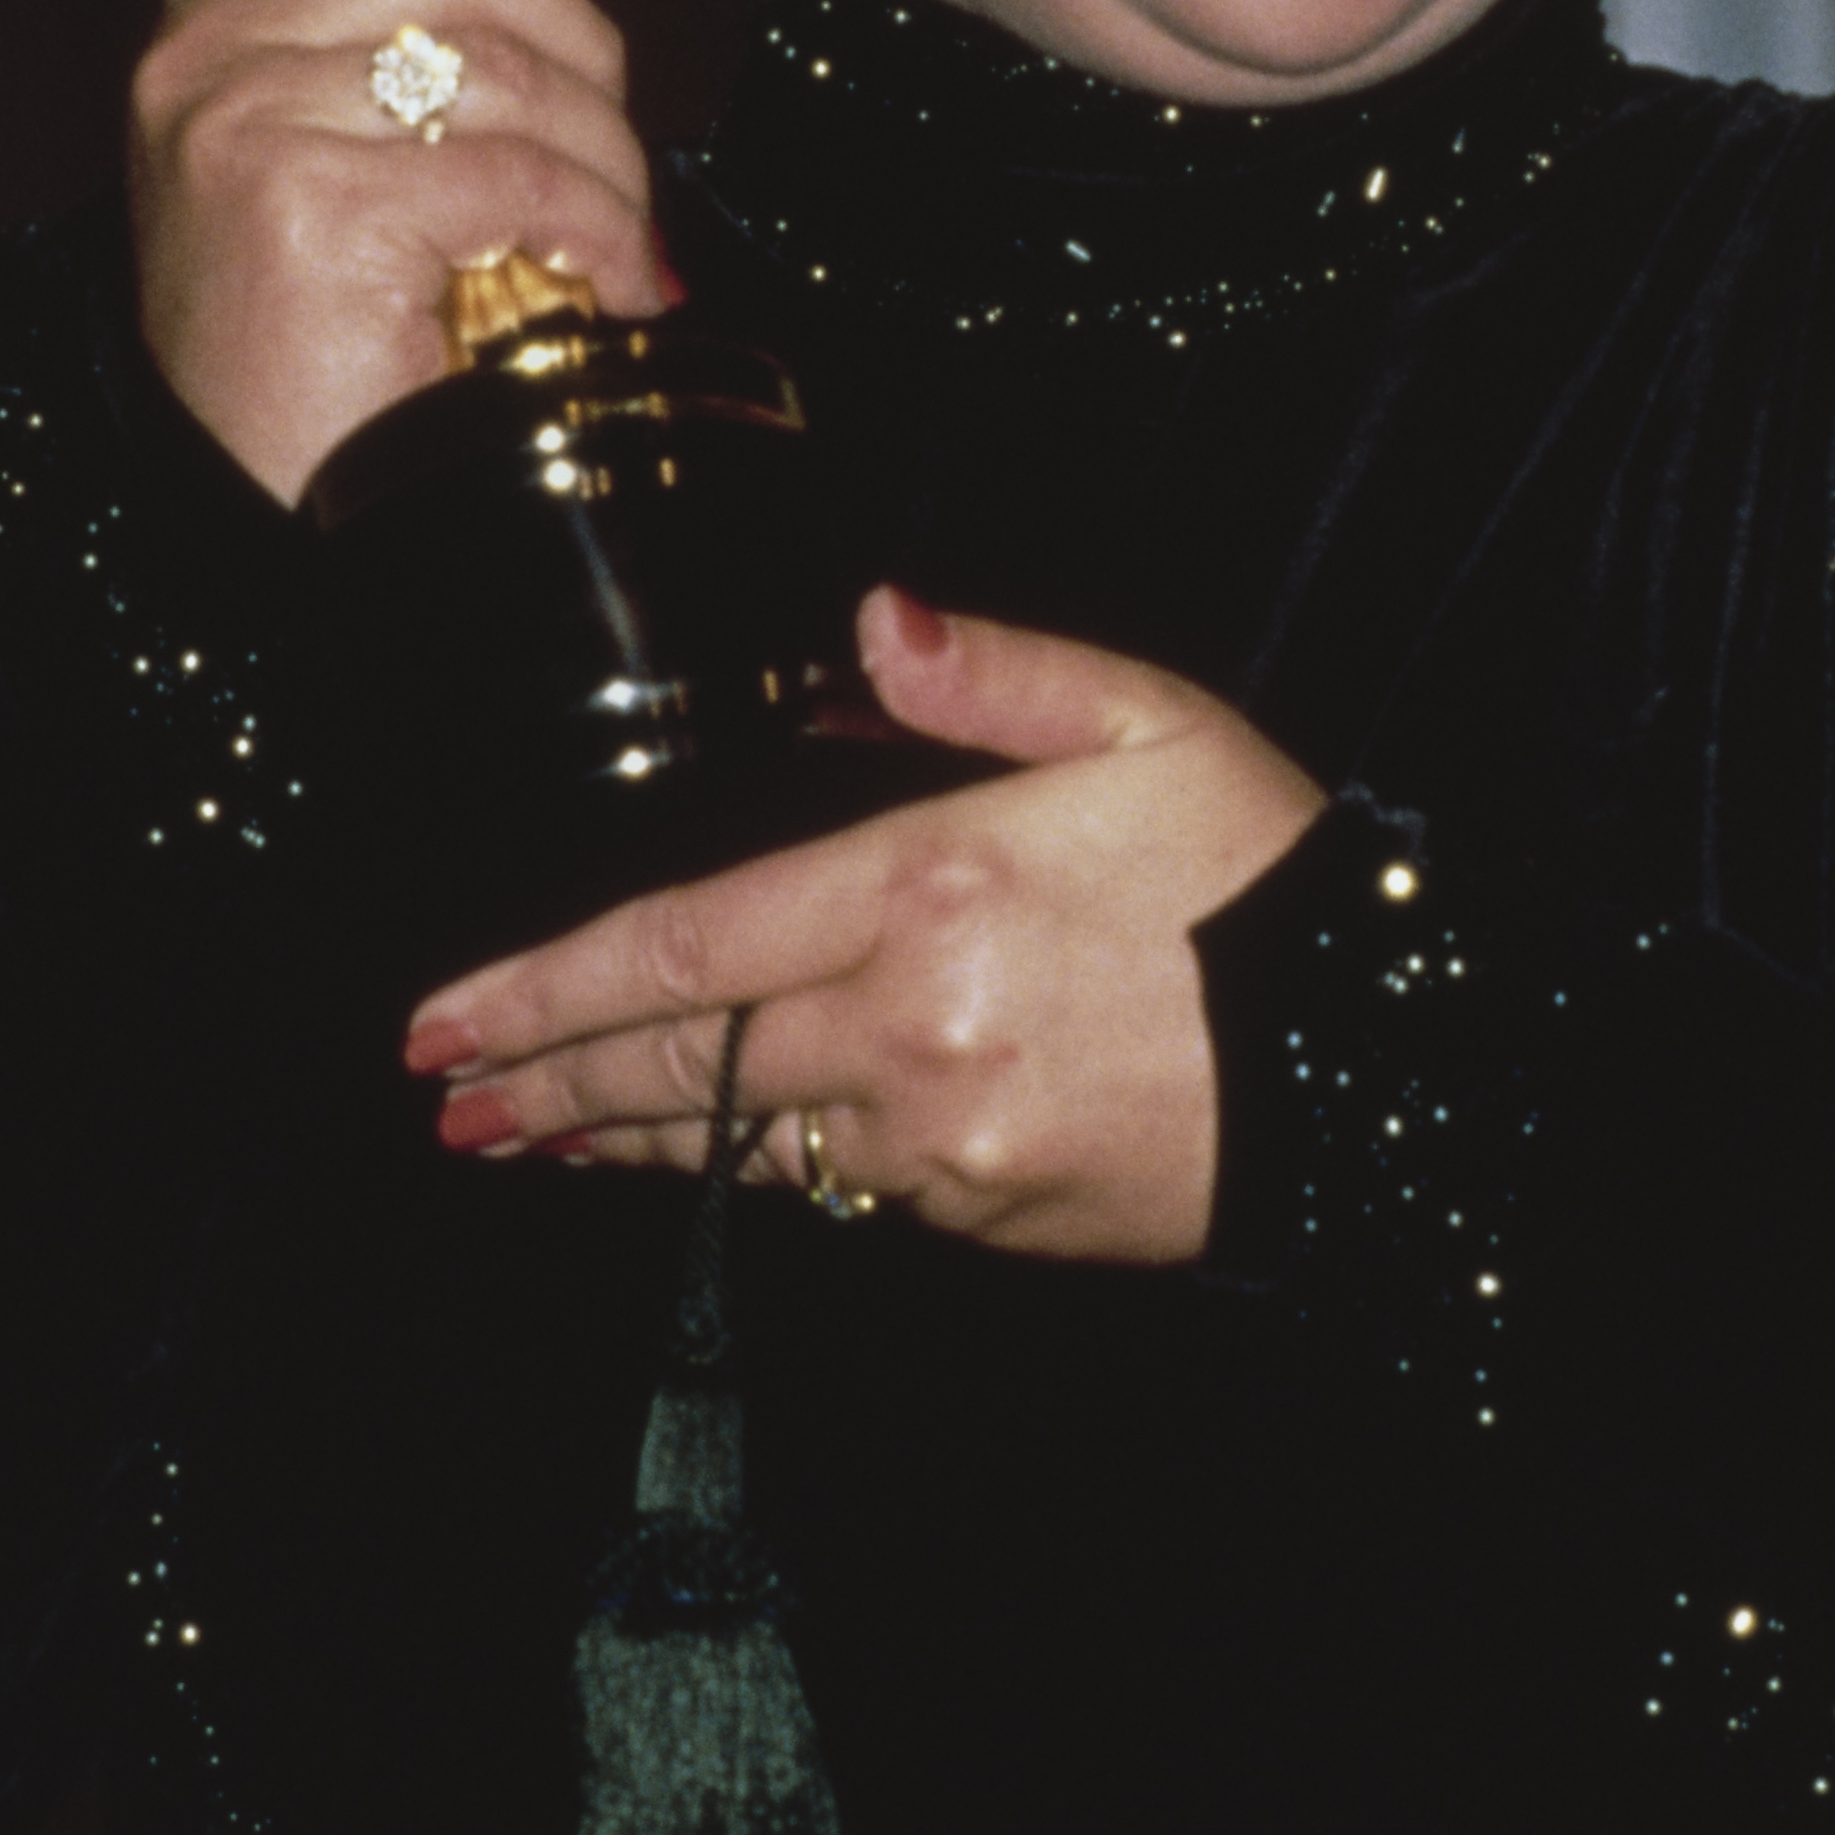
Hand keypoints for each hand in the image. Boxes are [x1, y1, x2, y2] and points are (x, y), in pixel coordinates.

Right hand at [129, 0, 677, 501]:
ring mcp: (248, 127)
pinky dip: (599, 231)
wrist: (270, 523)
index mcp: (202, 30)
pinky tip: (610, 286)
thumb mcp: (321, 171)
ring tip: (614, 241)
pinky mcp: (313, 206)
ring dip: (605, 163)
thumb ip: (383, 56)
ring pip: (508, 74)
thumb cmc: (312, 358)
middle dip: (578, 55)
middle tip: (607, 156)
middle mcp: (205, 61)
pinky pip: (520, 175)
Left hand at [405, 592, 1331, 1267]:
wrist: (1391, 1064)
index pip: (684, 948)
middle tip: (445, 1099)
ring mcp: (945, 1138)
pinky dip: (762, 1171)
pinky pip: (843, 1190)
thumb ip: (994, 674)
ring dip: (630, 1139)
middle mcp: (912, 1026)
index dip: (546, 989)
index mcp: (930, 889)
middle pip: (681, 1065)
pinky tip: (710, 1159)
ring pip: (742, 1144)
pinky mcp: (990, 1214)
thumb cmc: (1272, 878)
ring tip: (534, 1135)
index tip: (443, 1020)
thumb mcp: (1151, 726)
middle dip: (546, 1083)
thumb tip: (868, 621)